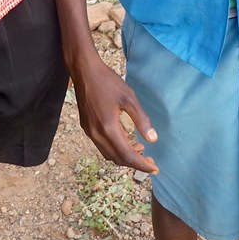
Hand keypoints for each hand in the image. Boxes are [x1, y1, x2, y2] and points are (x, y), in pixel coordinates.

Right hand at [70, 57, 157, 173]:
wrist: (83, 71)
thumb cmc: (107, 81)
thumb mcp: (129, 97)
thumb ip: (141, 119)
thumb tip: (153, 139)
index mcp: (108, 128)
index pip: (127, 155)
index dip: (142, 165)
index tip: (155, 168)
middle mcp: (97, 134)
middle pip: (118, 159)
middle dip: (135, 163)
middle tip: (151, 161)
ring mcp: (89, 132)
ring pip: (109, 154)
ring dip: (124, 156)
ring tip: (140, 149)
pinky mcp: (86, 127)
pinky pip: (102, 146)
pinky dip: (115, 149)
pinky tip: (124, 138)